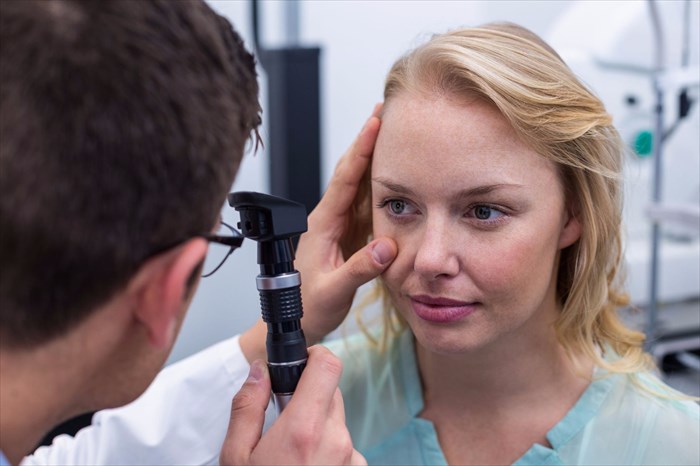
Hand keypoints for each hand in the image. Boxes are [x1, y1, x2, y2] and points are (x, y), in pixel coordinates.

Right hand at [219, 346, 366, 465]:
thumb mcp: (235, 458)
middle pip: (331, 393)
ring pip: (337, 422)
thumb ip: (248, 407)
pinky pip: (346, 449)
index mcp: (304, 429)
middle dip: (308, 397)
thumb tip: (258, 372)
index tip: (301, 361)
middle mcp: (336, 441)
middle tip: (283, 419)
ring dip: (318, 428)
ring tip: (292, 457)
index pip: (328, 366)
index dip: (314, 356)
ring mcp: (352, 460)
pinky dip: (329, 452)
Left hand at [297, 105, 396, 344]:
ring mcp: (339, 225)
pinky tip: (394, 172)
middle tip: (384, 110)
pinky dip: (380, 184)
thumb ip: (359, 269)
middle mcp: (330, 218)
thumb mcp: (333, 290)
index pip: (344, 179)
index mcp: (322, 224)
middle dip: (367, 140)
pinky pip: (366, 204)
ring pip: (359, 184)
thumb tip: (387, 247)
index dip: (361, 150)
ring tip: (392, 131)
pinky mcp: (349, 235)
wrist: (293, 319)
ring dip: (375, 157)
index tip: (375, 122)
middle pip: (350, 171)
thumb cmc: (306, 305)